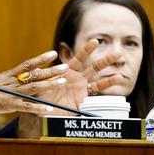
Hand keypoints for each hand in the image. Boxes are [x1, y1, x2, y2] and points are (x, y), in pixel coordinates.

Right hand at [0, 49, 69, 117]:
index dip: (41, 59)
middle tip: (65, 67)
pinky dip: (39, 108)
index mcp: (8, 75)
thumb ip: (7, 80)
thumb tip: (17, 79)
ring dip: (49, 84)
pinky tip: (50, 109)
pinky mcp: (9, 104)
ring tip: (62, 82)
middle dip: (51, 71)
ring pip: (34, 87)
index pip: (28, 64)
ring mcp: (12, 93)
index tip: (53, 53)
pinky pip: (27, 106)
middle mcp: (12, 82)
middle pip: (35, 74)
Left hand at [12, 40, 129, 138]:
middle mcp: (72, 75)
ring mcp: (80, 84)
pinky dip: (108, 82)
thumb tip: (34, 71)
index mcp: (61, 71)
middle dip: (93, 51)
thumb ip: (38, 79)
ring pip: (94, 71)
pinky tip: (119, 77)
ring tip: (118, 55)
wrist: (45, 113)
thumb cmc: (39, 99)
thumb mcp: (37, 87)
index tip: (91, 41)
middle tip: (100, 41)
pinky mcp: (84, 94)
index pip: (72, 58)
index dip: (82, 51)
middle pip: (84, 60)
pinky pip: (97, 88)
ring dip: (105, 62)